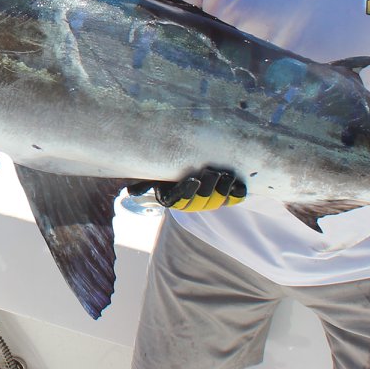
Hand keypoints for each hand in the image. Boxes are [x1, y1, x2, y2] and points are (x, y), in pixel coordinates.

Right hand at [129, 166, 246, 212]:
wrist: (189, 165)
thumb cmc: (167, 170)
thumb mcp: (154, 175)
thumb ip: (143, 182)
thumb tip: (130, 190)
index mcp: (173, 198)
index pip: (180, 199)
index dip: (188, 191)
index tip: (194, 181)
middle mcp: (192, 203)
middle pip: (202, 201)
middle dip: (209, 188)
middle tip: (211, 172)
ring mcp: (210, 201)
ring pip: (218, 201)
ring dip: (224, 189)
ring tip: (226, 176)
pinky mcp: (226, 197)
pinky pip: (234, 199)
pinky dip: (238, 193)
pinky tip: (239, 185)